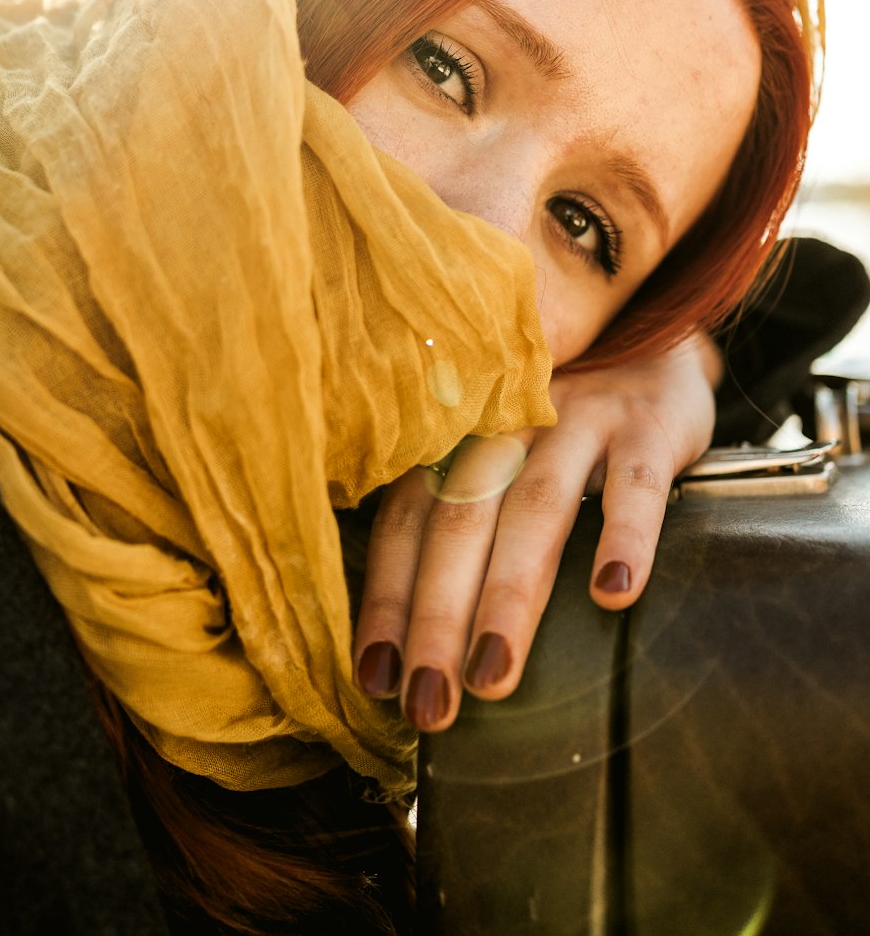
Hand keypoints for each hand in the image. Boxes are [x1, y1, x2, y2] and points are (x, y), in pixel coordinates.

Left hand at [353, 334, 718, 731]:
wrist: (651, 323)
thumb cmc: (562, 412)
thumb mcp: (503, 443)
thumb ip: (463, 508)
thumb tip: (412, 631)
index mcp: (461, 435)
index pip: (407, 518)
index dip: (387, 597)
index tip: (375, 677)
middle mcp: (507, 422)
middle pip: (460, 522)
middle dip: (438, 619)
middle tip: (430, 704)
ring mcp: (578, 417)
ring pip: (535, 508)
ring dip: (510, 595)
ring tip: (495, 674)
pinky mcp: (649, 421)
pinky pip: (635, 479)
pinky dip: (625, 534)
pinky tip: (613, 594)